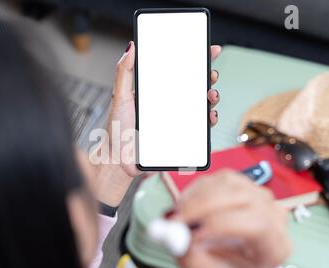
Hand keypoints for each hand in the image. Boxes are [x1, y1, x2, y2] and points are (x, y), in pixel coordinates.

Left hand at [107, 41, 221, 176]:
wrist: (120, 160)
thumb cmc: (116, 129)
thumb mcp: (120, 97)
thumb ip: (124, 72)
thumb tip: (131, 47)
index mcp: (156, 92)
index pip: (179, 71)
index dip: (196, 60)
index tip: (209, 50)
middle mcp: (169, 104)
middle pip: (194, 87)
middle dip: (208, 78)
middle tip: (211, 75)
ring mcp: (176, 120)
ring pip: (201, 106)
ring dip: (212, 98)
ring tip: (210, 95)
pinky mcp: (181, 136)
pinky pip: (200, 128)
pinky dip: (209, 120)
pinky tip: (209, 116)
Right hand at [172, 170, 290, 267]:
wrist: (232, 261)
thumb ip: (189, 256)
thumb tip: (170, 232)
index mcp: (274, 246)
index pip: (257, 225)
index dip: (223, 224)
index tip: (193, 235)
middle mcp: (274, 216)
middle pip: (241, 198)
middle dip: (201, 207)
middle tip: (174, 220)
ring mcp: (261, 196)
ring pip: (227, 184)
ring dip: (196, 198)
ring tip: (178, 216)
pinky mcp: (245, 183)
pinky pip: (219, 178)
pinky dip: (197, 190)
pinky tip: (187, 206)